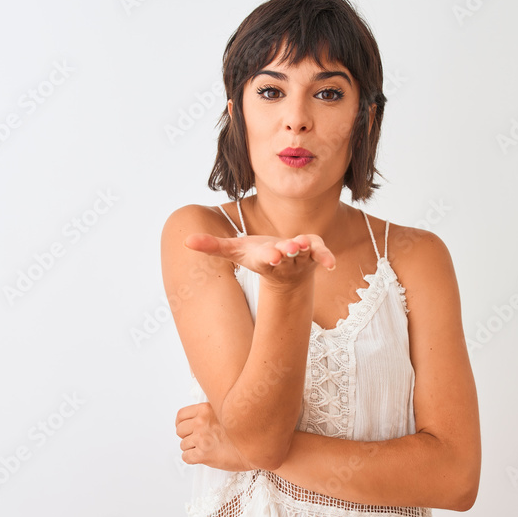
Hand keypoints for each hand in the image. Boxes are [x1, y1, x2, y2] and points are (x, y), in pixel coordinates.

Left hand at [176, 402, 257, 471]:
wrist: (257, 447)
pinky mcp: (203, 455)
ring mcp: (201, 438)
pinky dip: (192, 458)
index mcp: (206, 409)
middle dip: (187, 436)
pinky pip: (186, 457)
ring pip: (183, 445)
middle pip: (179, 430)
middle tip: (196, 439)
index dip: (181, 423)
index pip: (181, 415)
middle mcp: (201, 422)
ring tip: (204, 449)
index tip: (184, 427)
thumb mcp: (227, 412)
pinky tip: (202, 457)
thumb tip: (199, 418)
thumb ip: (211, 413)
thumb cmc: (246, 432)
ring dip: (191, 448)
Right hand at [184, 232, 335, 289]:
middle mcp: (285, 259)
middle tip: (288, 248)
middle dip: (288, 251)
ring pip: (305, 252)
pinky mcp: (314, 251)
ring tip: (304, 243)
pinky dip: (326, 257)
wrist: (286, 274)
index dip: (270, 256)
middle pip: (287, 255)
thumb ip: (213, 246)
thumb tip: (186, 241)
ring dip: (306, 249)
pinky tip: (331, 264)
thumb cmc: (258, 258)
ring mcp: (301, 256)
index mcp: (266, 258)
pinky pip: (322, 254)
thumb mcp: (235, 251)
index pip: (267, 257)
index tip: (272, 255)